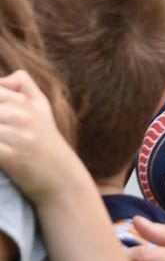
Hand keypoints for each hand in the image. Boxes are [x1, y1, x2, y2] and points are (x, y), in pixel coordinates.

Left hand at [0, 70, 83, 201]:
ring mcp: (18, 137)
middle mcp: (23, 116)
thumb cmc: (48, 144)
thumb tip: (0, 80)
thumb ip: (22, 84)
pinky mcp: (11, 157)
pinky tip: (0, 151)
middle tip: (1, 130)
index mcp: (26, 103)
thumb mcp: (42, 108)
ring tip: (2, 140)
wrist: (62, 180)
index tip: (0, 120)